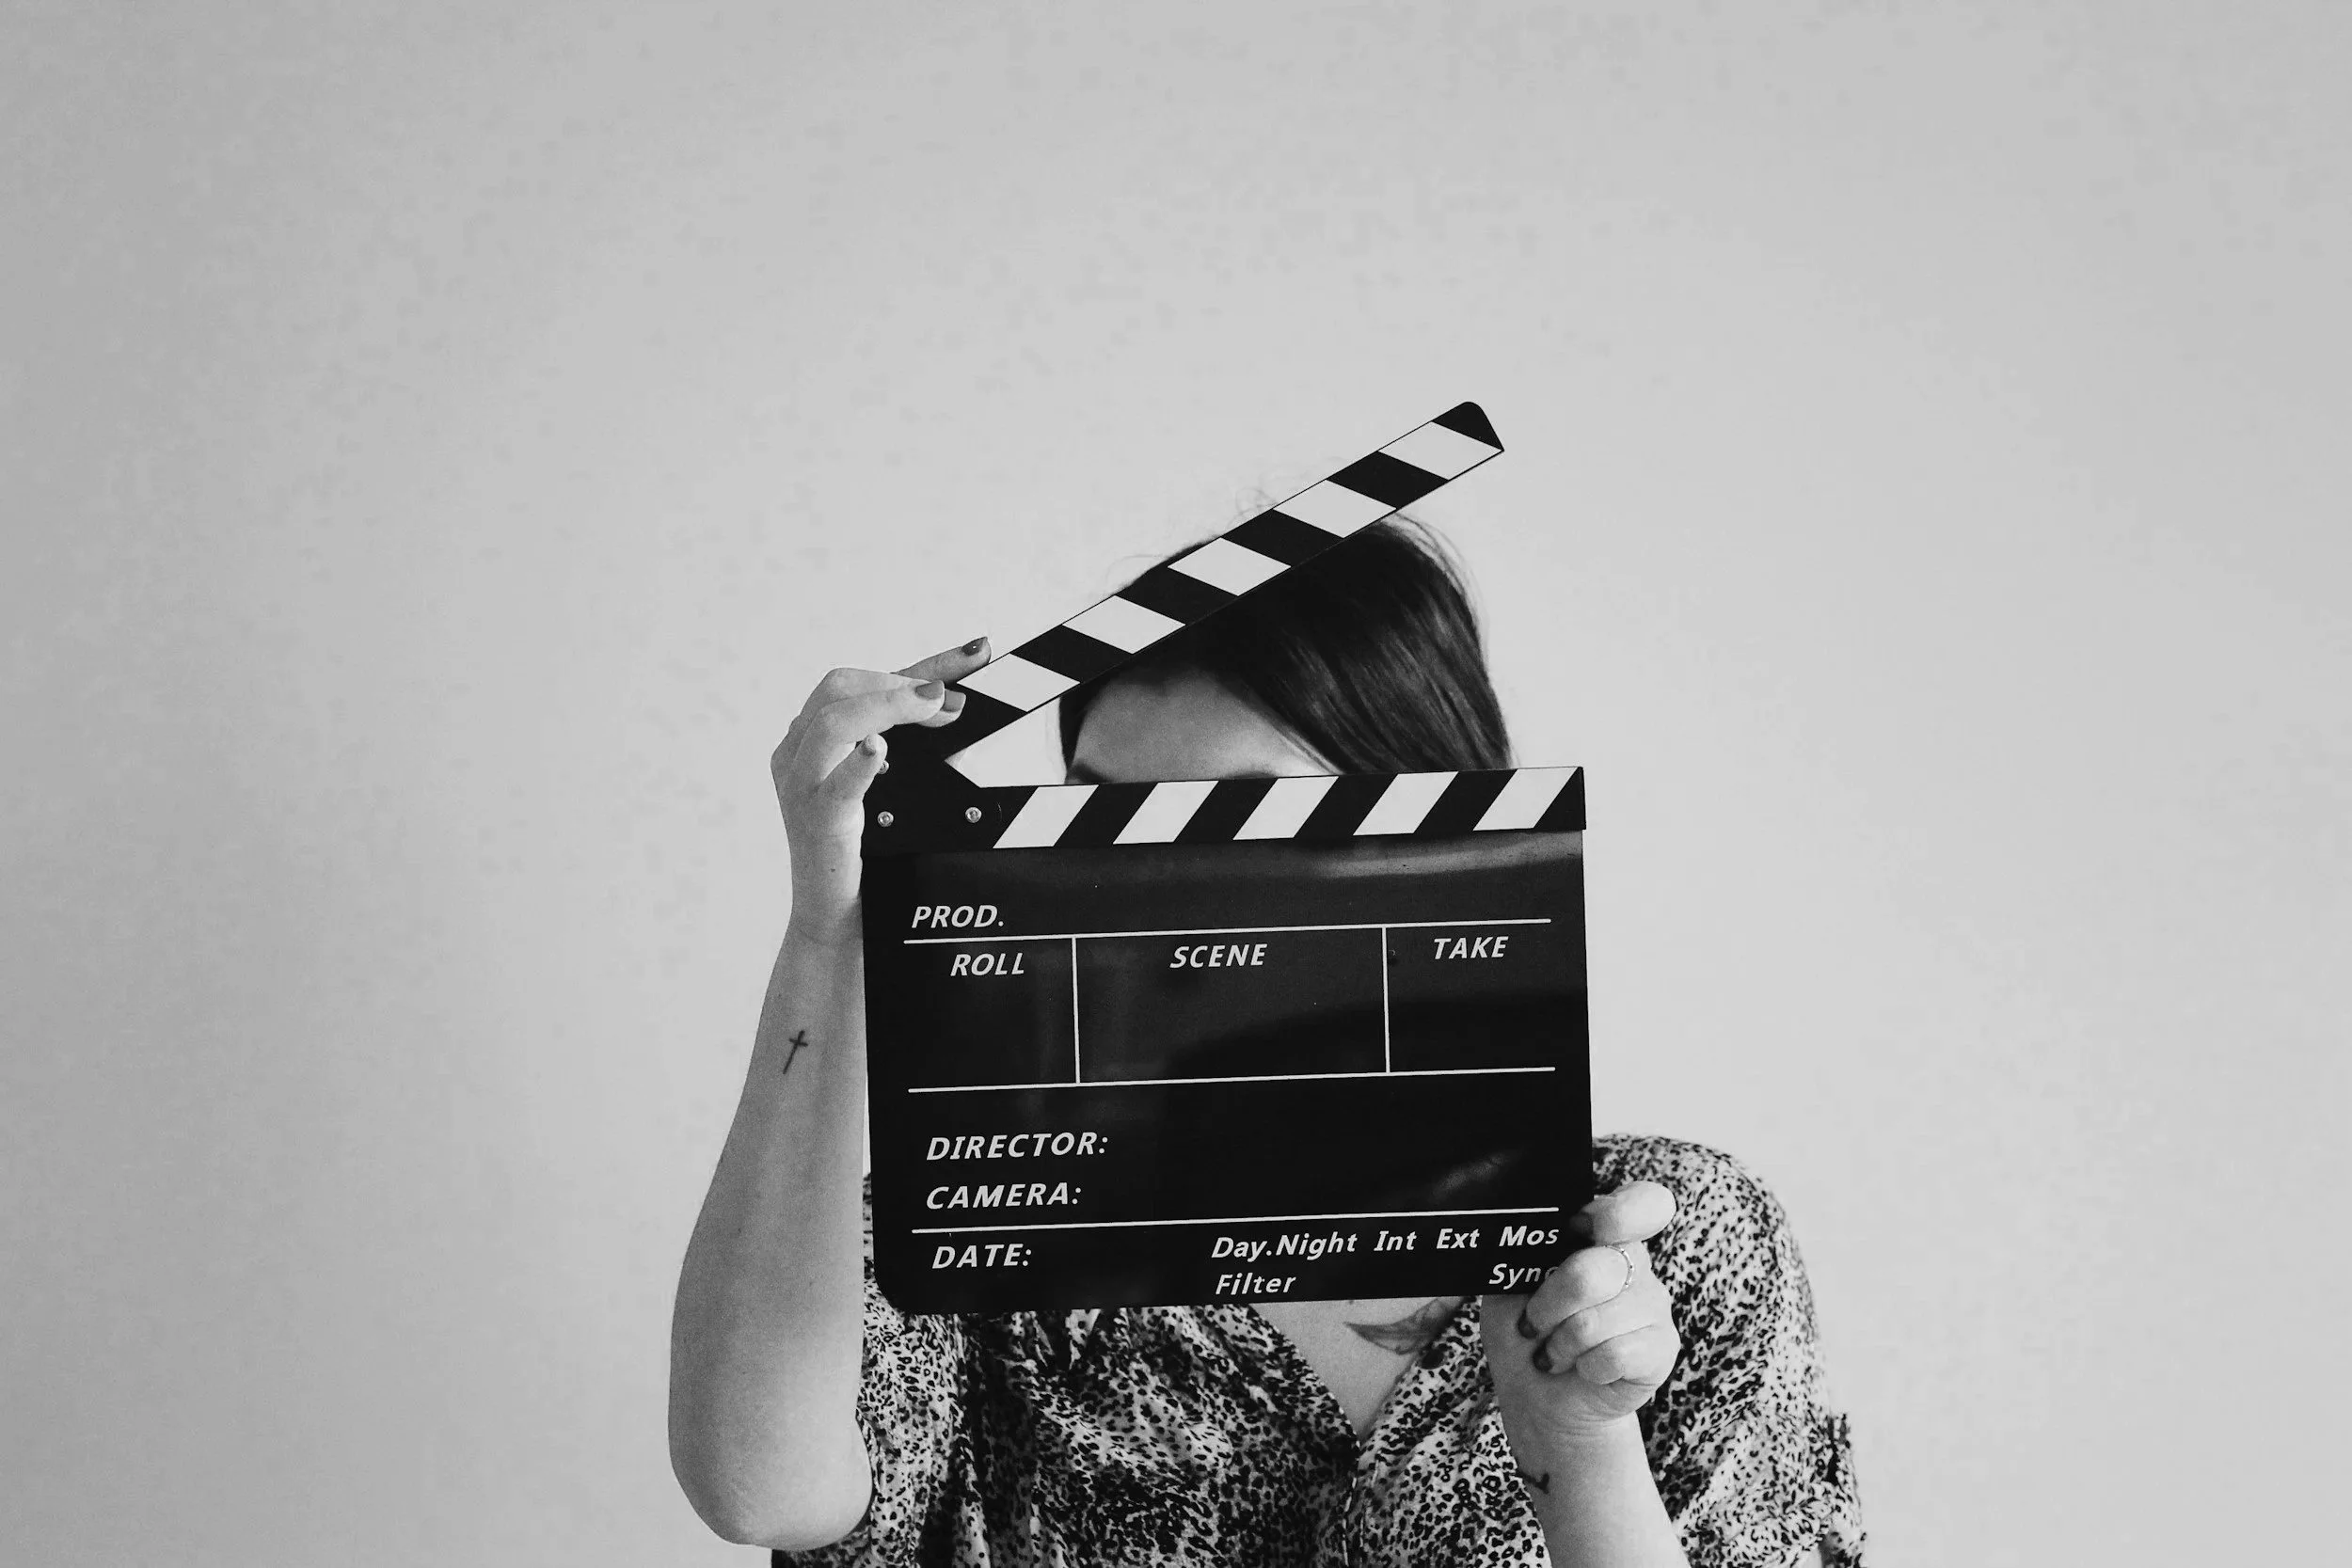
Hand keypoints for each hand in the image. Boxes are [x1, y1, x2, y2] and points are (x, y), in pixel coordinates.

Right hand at [770, 637, 991, 947]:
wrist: (836, 917)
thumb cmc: (864, 850)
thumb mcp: (885, 784)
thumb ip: (903, 742)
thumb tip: (951, 701)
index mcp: (808, 740)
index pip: (860, 681)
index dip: (921, 663)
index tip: (974, 654)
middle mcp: (796, 755)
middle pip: (838, 687)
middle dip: (900, 681)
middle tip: (951, 698)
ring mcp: (801, 788)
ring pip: (832, 721)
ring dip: (888, 705)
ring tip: (933, 706)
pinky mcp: (816, 823)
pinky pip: (833, 786)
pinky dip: (859, 764)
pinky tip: (879, 752)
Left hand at [1480, 1182, 1681, 1449]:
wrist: (1539, 1395)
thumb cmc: (1525, 1330)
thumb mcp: (1510, 1285)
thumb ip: (1526, 1256)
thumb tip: (1539, 1240)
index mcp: (1599, 1234)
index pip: (1643, 1203)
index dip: (1621, 1212)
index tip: (1582, 1226)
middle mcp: (1634, 1262)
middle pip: (1596, 1270)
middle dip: (1549, 1305)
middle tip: (1533, 1323)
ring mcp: (1654, 1304)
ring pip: (1598, 1320)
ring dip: (1561, 1344)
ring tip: (1555, 1351)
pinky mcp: (1663, 1348)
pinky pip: (1616, 1354)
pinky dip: (1585, 1368)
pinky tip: (1584, 1369)